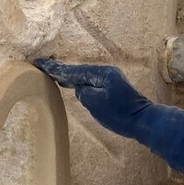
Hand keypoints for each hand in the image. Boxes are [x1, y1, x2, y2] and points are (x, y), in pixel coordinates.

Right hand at [35, 59, 183, 173]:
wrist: (143, 121)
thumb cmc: (120, 114)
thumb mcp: (95, 104)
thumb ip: (83, 93)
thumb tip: (80, 88)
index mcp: (101, 74)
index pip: (74, 71)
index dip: (57, 69)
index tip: (41, 63)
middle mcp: (105, 73)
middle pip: (79, 71)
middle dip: (62, 70)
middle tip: (44, 66)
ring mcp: (110, 80)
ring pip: (85, 76)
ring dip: (70, 76)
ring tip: (54, 75)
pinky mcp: (112, 88)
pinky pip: (91, 82)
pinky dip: (79, 82)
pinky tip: (73, 85)